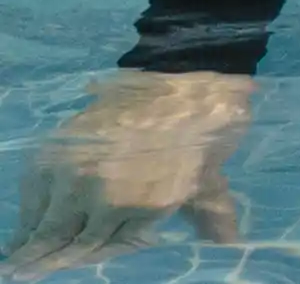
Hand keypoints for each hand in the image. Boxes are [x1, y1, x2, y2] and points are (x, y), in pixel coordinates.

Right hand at [8, 70, 252, 276]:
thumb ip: (213, 218)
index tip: (63, 264)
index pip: (104, 248)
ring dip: (30, 243)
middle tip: (20, 274)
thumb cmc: (201, 133)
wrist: (179, 81)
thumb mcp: (210, 179)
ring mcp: (79, 175)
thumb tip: (231, 244)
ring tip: (17, 259)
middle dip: (45, 260)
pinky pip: (33, 193)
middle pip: (68, 242)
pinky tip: (25, 225)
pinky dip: (28, 211)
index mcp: (148, 208)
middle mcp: (108, 197)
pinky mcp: (57, 152)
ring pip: (47, 223)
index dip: (83, 257)